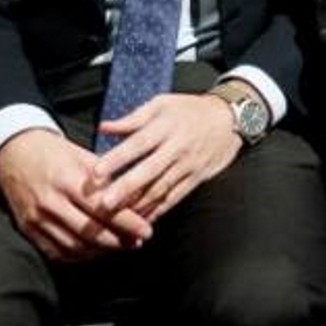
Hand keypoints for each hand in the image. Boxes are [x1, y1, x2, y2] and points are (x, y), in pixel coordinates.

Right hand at [0, 128, 151, 260]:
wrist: (14, 152)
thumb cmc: (57, 152)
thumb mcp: (85, 157)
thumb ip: (108, 179)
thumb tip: (138, 200)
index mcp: (69, 180)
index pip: (105, 209)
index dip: (129, 224)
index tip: (147, 231)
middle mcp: (51, 202)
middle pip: (90, 232)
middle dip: (118, 241)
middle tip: (137, 242)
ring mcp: (37, 218)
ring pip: (74, 245)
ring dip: (100, 251)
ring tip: (120, 247)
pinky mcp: (27, 228)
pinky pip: (55, 251)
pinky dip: (77, 256)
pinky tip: (94, 251)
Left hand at [88, 93, 241, 222]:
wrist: (230, 118)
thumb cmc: (189, 109)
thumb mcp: (162, 104)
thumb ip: (132, 119)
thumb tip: (103, 127)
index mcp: (166, 126)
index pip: (139, 143)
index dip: (117, 158)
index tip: (96, 172)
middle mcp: (177, 147)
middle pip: (149, 170)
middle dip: (126, 188)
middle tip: (104, 204)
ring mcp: (188, 165)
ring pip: (161, 188)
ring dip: (138, 204)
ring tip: (117, 217)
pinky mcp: (196, 178)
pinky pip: (175, 197)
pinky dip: (158, 211)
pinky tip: (142, 221)